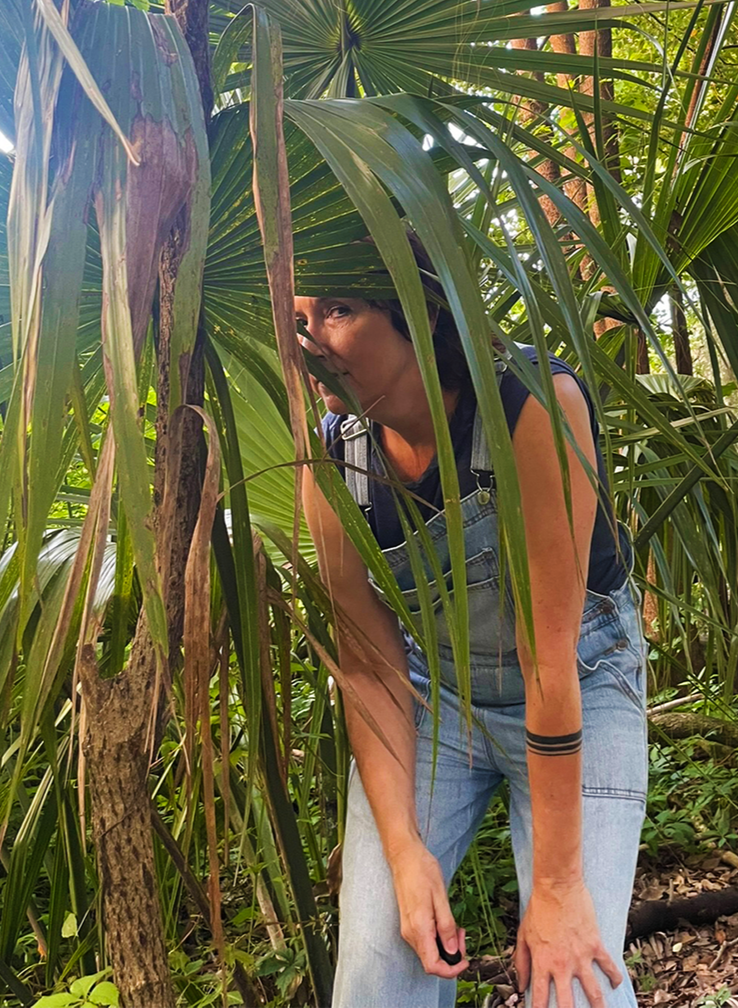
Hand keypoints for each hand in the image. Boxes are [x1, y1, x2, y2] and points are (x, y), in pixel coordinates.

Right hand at [389, 841, 467, 978]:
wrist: (404, 855)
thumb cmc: (422, 870)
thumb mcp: (440, 896)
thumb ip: (446, 926)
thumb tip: (453, 951)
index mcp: (419, 928)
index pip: (432, 966)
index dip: (451, 970)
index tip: (465, 960)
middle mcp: (410, 933)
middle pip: (431, 961)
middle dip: (452, 955)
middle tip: (463, 935)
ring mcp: (408, 929)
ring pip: (428, 952)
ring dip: (446, 946)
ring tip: (456, 927)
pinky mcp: (409, 923)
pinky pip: (425, 941)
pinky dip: (438, 938)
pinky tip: (445, 923)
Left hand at [514, 879, 621, 1007]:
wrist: (557, 886)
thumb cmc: (539, 908)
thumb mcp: (523, 935)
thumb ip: (521, 962)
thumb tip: (521, 985)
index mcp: (543, 963)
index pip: (540, 998)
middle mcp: (562, 965)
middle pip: (567, 1004)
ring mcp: (581, 957)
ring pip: (594, 992)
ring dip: (599, 1007)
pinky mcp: (595, 945)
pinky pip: (609, 966)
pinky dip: (614, 977)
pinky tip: (616, 984)